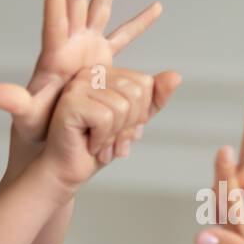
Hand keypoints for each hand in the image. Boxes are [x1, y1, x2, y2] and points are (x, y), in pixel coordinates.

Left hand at [0, 0, 162, 152]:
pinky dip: (139, 24)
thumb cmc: (38, 129)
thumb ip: (12, 102)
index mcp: (55, 54)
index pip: (54, 18)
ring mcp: (88, 48)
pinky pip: (125, 37)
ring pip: (99, 5)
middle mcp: (71, 44)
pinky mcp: (103, 61)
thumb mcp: (25, 115)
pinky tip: (156, 8)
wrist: (56, 138)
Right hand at [39, 65, 180, 195]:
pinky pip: (106, 118)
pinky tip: (90, 144)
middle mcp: (91, 73)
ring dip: (115, 135)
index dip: (140, 114)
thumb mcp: (133, 122)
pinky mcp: (70, 101)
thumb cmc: (98, 146)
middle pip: (136, 93)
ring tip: (101, 144)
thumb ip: (153, 100)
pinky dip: (103, 139)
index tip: (122, 130)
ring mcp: (78, 85)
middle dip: (128, 126)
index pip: (144, 83)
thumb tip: (175, 76)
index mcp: (106, 73)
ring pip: (122, 106)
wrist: (68, 170)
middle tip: (111, 140)